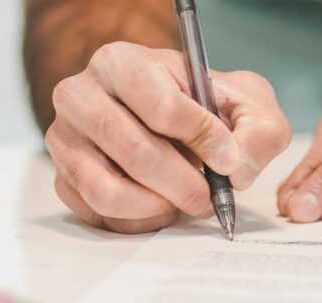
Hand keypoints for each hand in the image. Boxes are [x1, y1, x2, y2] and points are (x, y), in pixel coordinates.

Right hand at [47, 42, 290, 233]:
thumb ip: (257, 130)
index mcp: (122, 63)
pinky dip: (141, 220)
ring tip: (185, 200)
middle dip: (185, 184)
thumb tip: (235, 169)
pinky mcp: (64, 180)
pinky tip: (163, 206)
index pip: (160, 105)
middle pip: (135, 152)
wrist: (169, 119)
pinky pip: (100, 214)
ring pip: (109, 190)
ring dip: (160, 206)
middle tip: (211, 196)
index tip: (227, 159)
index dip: (201, 138)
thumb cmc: (204, 107)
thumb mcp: (246, 103)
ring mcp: (65, 140)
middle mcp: (80, 96)